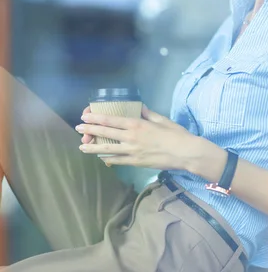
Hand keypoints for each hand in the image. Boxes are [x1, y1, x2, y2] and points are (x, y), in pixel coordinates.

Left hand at [75, 105, 199, 170]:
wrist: (185, 153)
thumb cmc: (176, 134)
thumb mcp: (162, 119)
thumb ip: (149, 114)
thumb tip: (140, 108)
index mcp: (137, 124)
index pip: (111, 120)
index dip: (96, 118)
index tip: (85, 117)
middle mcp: (131, 137)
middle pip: (106, 133)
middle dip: (90, 130)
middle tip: (78, 129)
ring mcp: (132, 151)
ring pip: (108, 149)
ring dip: (93, 148)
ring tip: (82, 147)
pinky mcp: (136, 162)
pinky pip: (118, 161)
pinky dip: (108, 159)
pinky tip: (100, 158)